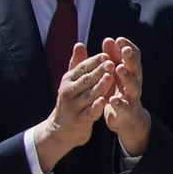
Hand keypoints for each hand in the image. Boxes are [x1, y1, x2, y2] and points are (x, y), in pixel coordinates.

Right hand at [33, 44, 112, 170]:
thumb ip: (77, 64)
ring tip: (110, 77)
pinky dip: (96, 106)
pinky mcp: (80, 120)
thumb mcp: (71, 82)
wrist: (61, 130)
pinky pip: (89, 112)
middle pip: (86, 79)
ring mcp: (74, 107)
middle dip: (99, 71)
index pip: (82, 67)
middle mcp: (69, 92)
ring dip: (100, 86)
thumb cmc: (70, 101)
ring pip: (89, 94)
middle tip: (112, 62)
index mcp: (68, 80)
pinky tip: (103, 100)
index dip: (95, 61)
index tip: (107, 54)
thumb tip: (79, 44)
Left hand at [100, 36, 151, 157]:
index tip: (119, 40)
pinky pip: (124, 107)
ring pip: (133, 86)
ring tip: (119, 68)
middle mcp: (135, 83)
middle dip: (131, 59)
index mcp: (131, 72)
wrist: (128, 120)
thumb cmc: (120, 92)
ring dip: (127, 77)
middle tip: (125, 50)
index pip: (133, 57)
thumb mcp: (116, 74)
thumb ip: (113, 58)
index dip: (128, 48)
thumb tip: (109, 39)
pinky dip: (119, 103)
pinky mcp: (127, 112)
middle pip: (136, 69)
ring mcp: (132, 97)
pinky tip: (112, 100)